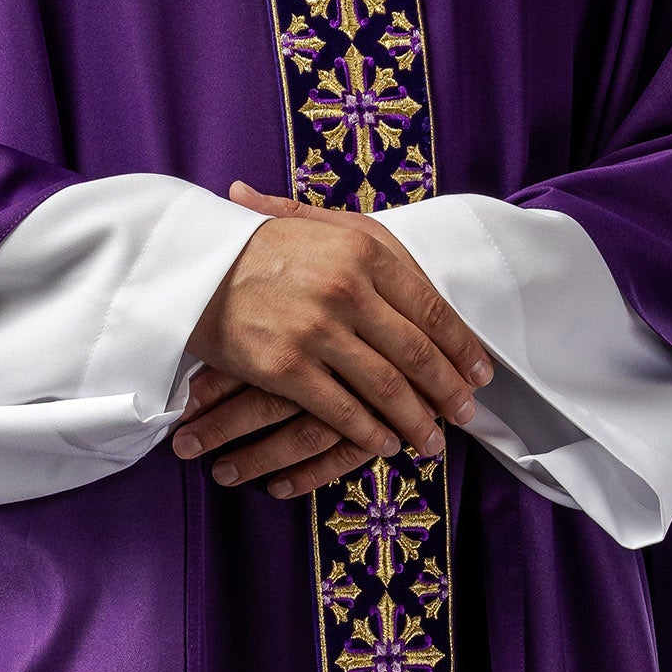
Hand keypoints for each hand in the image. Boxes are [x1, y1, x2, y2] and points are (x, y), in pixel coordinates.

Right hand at [174, 185, 492, 500]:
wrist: (191, 263)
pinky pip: (342, 411)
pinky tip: (384, 446)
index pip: (432, 308)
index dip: (462, 347)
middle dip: (448, 391)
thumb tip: (427, 281)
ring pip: (387, 388)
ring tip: (431, 442)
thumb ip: (374, 248)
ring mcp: (318, 331)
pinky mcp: (286, 368)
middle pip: (417, 353)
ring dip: (415, 422)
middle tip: (465, 415)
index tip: (479, 373)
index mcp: (366, 250)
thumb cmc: (260, 245)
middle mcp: (349, 289)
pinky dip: (369, 433)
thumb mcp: (322, 226)